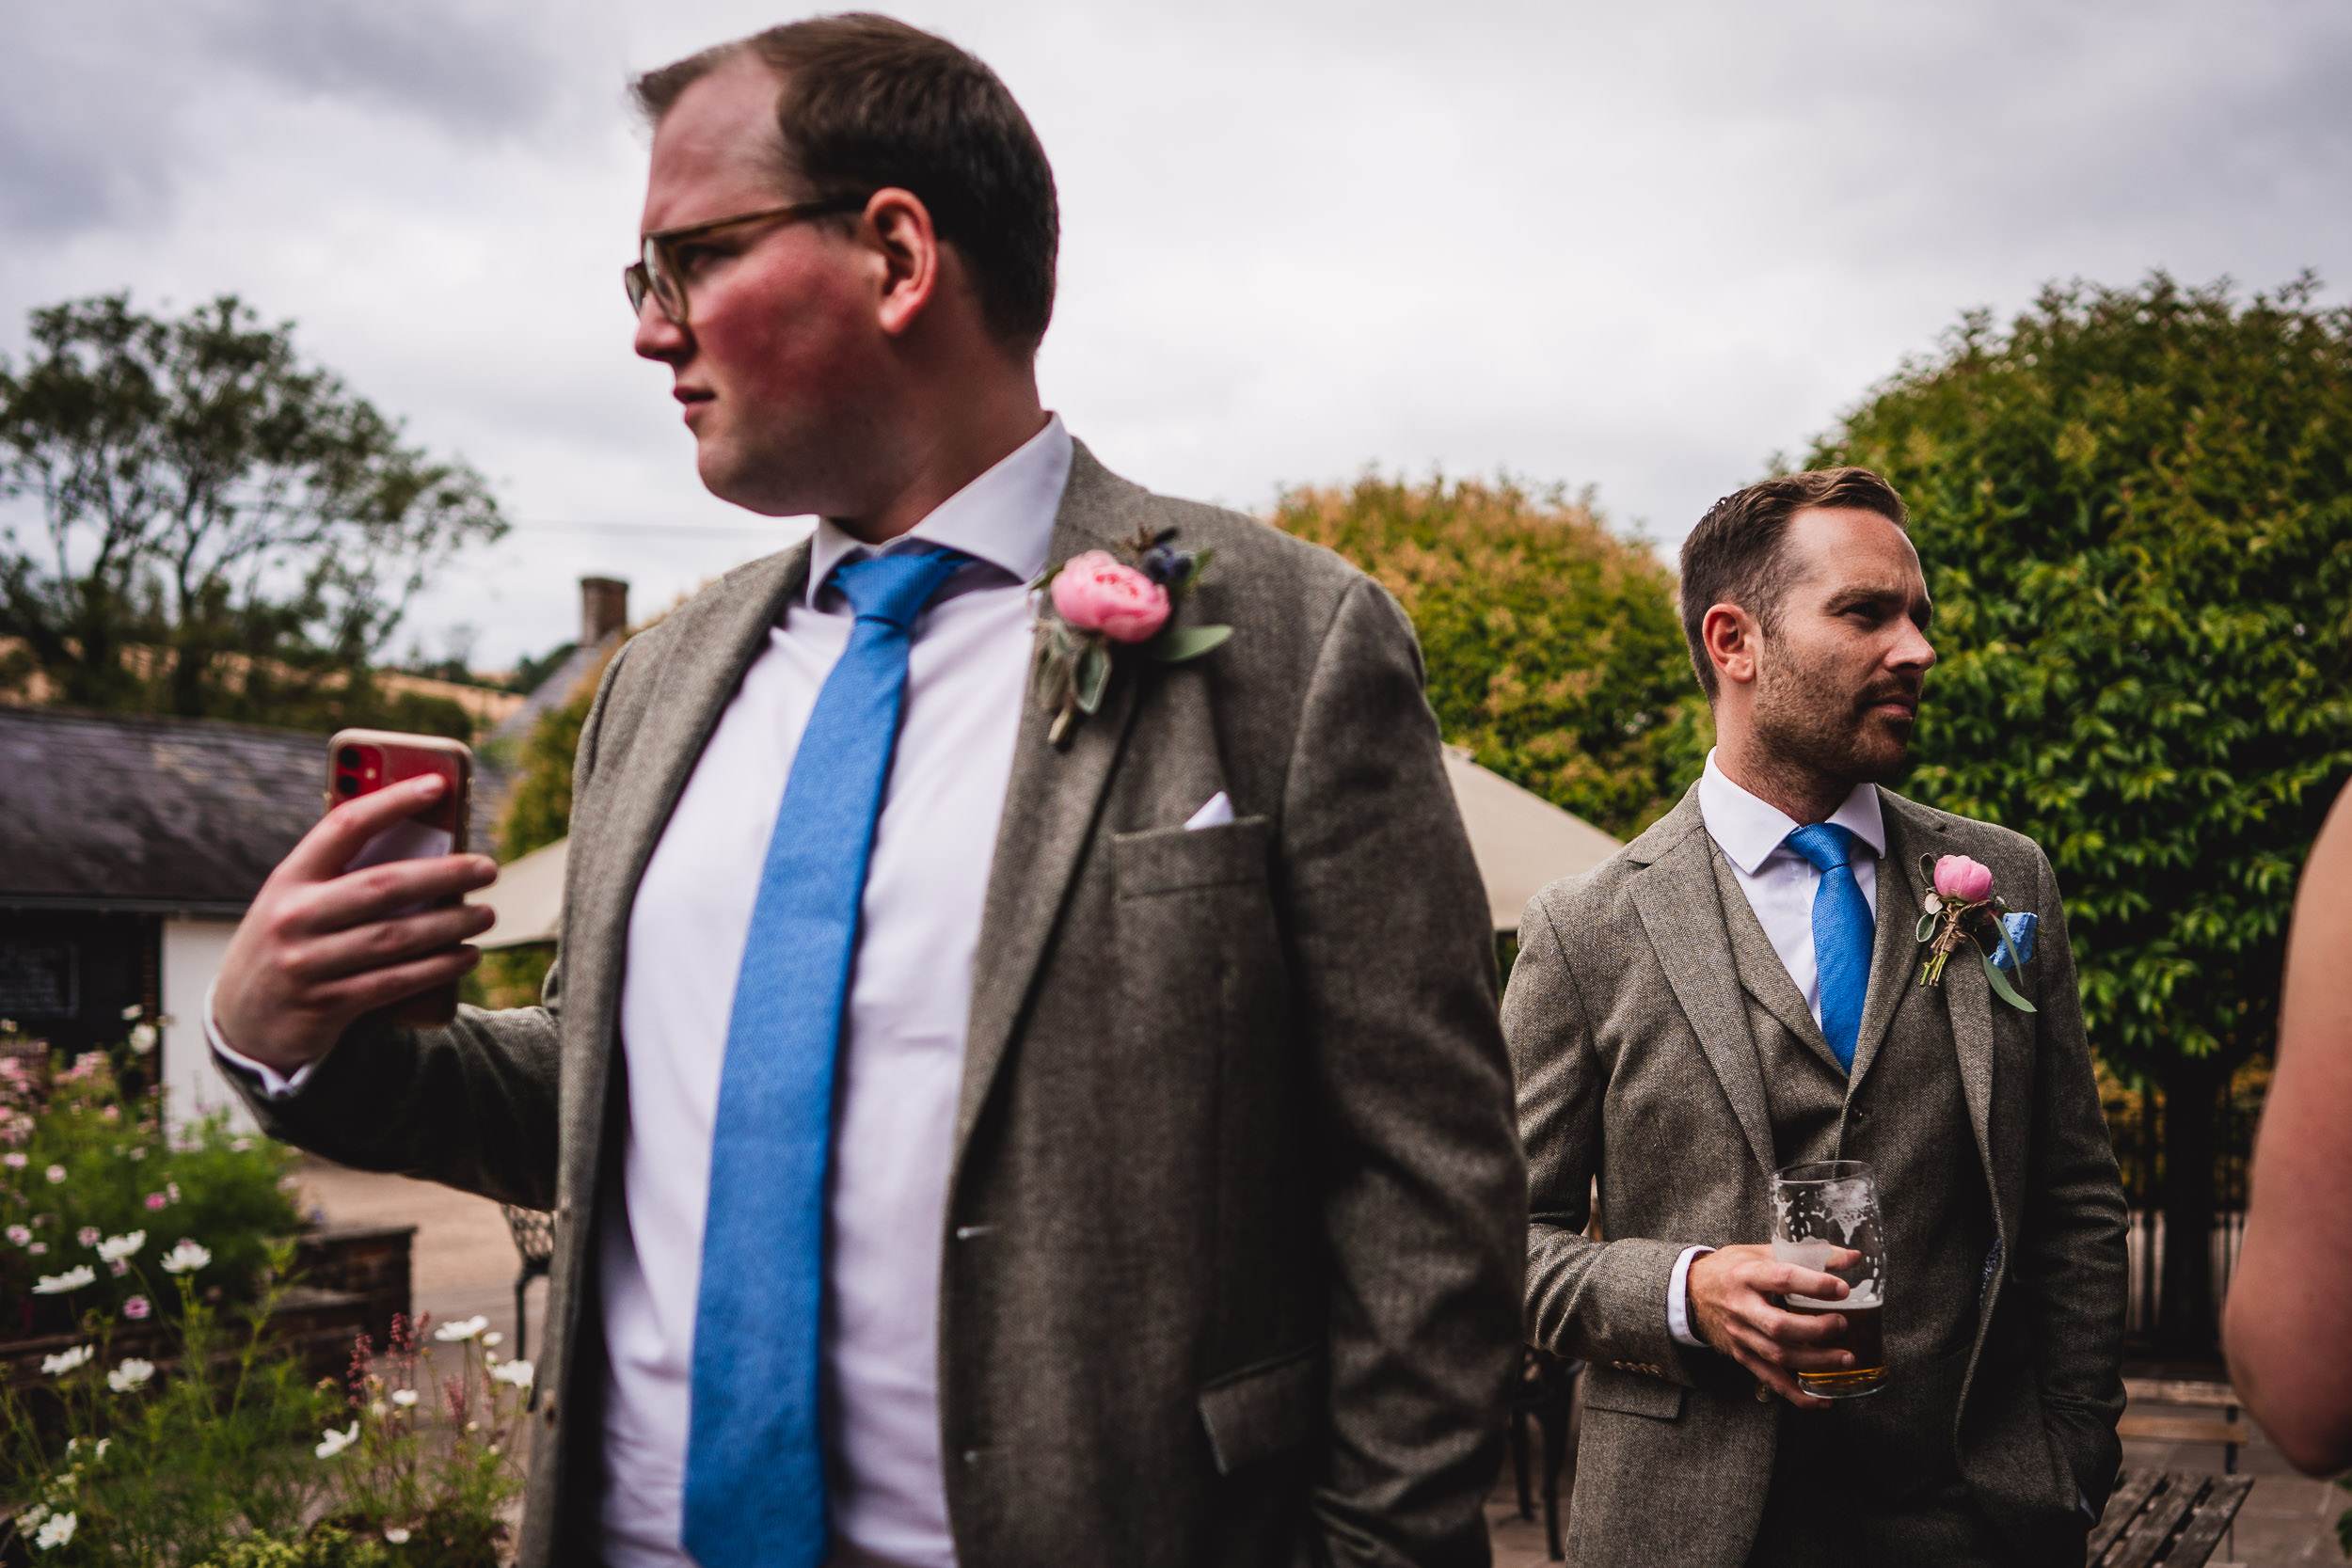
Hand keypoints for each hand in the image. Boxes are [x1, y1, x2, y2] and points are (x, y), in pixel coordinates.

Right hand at [215, 774, 498, 1074]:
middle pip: (383, 886)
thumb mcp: (299, 903)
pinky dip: (438, 967)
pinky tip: (468, 955)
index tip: (438, 785)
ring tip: (487, 913)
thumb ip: (345, 876)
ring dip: (450, 924)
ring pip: (395, 937)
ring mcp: (306, 963)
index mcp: (288, 879)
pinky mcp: (326, 1004)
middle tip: (487, 868)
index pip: (344, 826)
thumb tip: (431, 848)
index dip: (392, 801)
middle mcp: (293, 917)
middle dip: (443, 874)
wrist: (243, 1021)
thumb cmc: (290, 944)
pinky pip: (394, 981)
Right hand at [1687, 1243, 1857, 1408]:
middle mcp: (1741, 1306)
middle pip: (1779, 1326)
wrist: (1691, 1290)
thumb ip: (1808, 1256)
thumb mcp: (1763, 1252)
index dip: (1814, 1285)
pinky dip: (1796, 1394)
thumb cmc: (1733, 1268)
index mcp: (1747, 1274)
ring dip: (1815, 1362)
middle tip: (1842, 1325)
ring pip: (1777, 1355)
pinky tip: (1821, 1400)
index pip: (1782, 1278)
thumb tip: (1853, 1258)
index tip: (1841, 1289)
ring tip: (1845, 1359)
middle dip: (1816, 1330)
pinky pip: (1770, 1379)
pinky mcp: (1741, 1354)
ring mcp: (1740, 1334)